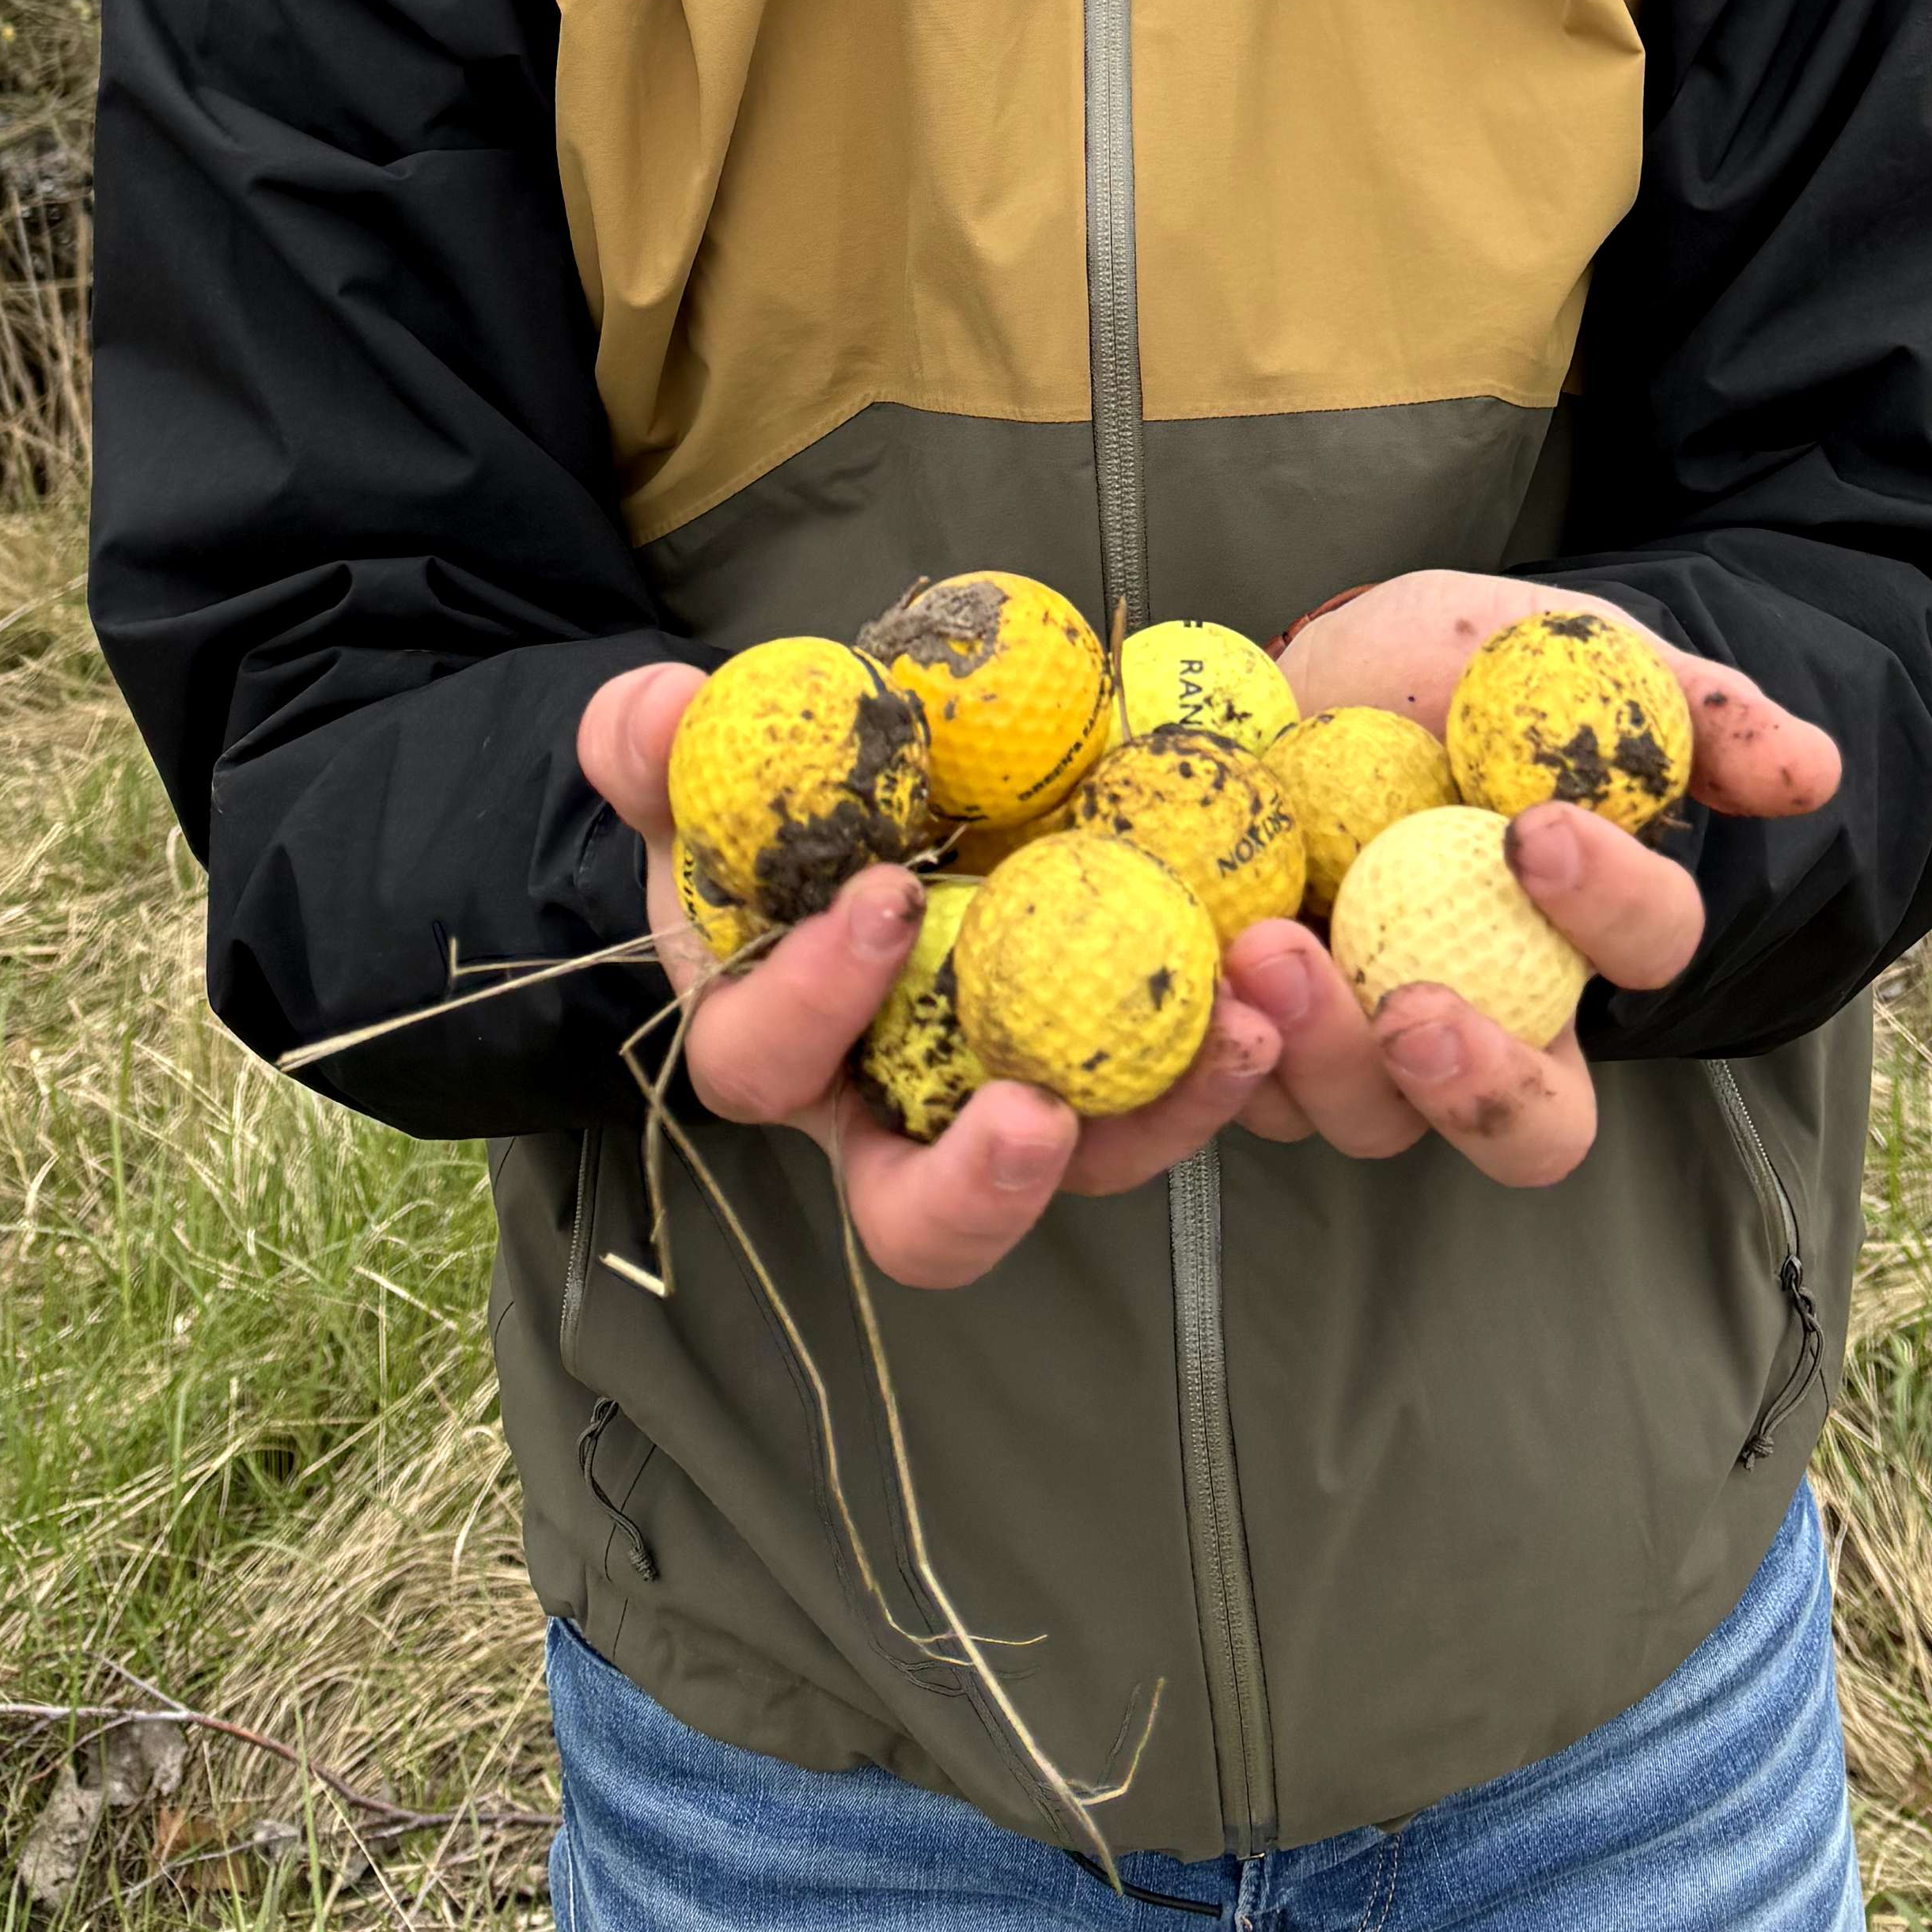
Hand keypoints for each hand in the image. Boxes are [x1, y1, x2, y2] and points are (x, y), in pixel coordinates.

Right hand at [576, 662, 1280, 1292]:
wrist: (870, 813)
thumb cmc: (763, 811)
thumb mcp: (693, 770)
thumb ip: (653, 745)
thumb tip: (659, 714)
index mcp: (775, 1049)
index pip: (766, 1063)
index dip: (813, 1001)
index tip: (881, 900)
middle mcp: (890, 1114)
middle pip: (922, 1217)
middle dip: (980, 1187)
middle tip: (1038, 1117)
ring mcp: (1008, 1102)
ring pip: (1085, 1165)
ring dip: (1164, 1114)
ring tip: (1237, 1029)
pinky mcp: (1111, 1063)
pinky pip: (1171, 1084)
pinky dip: (1227, 1043)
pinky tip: (1278, 978)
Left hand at [1232, 571, 1840, 1186]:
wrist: (1288, 677)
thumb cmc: (1440, 668)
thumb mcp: (1557, 648)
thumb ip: (1681, 705)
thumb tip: (1812, 769)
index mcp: (1585, 931)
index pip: (1646, 951)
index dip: (1613, 905)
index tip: (1539, 827)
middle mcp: (1495, 1017)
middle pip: (1531, 1132)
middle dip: (1482, 1090)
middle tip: (1414, 1009)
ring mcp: (1367, 1048)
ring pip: (1370, 1124)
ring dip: (1322, 1056)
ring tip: (1264, 951)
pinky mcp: (1255, 1045)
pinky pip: (1239, 1093)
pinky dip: (1217, 1056)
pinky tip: (1198, 972)